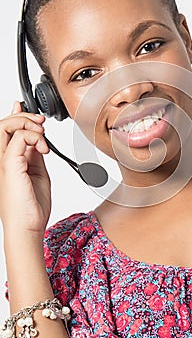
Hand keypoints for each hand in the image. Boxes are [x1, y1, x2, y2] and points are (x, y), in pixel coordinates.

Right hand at [0, 101, 50, 236]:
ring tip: (41, 132)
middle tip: (41, 122)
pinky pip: (17, 139)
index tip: (31, 111)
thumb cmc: (32, 206)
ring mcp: (4, 161)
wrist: (29, 226)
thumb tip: (38, 140)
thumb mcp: (38, 173)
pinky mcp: (9, 165)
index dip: (17, 115)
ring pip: (5, 127)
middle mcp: (3, 158)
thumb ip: (36, 155)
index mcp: (10, 160)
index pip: (8, 131)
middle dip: (24, 116)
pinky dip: (33, 136)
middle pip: (4, 125)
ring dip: (27, 123)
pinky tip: (43, 146)